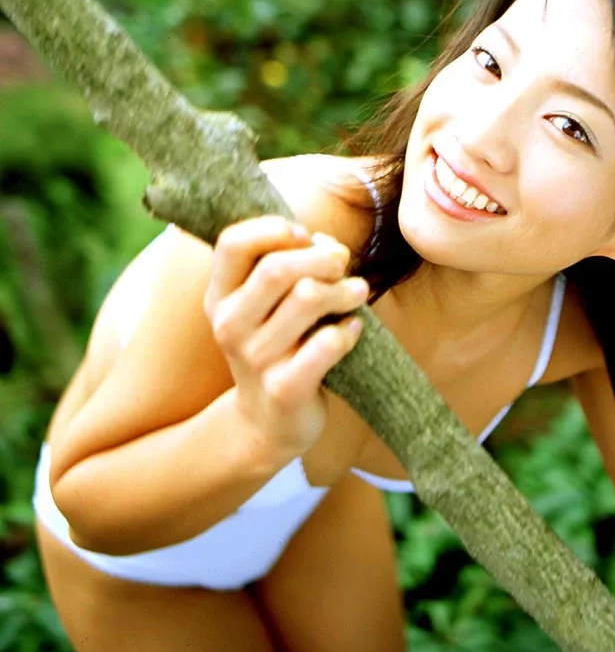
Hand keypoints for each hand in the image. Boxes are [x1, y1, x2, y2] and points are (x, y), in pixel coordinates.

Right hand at [204, 216, 367, 459]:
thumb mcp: (265, 305)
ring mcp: (254, 359)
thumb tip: (327, 244)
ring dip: (343, 289)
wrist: (266, 423)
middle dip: (320, 258)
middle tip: (343, 262)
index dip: (273, 228)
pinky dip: (348, 330)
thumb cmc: (277, 345)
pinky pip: (326, 344)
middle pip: (276, 269)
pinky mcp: (284, 389)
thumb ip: (287, 265)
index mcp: (219, 297)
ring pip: (307, 298)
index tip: (304, 235)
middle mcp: (229, 325)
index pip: (233, 244)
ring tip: (358, 291)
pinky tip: (353, 329)